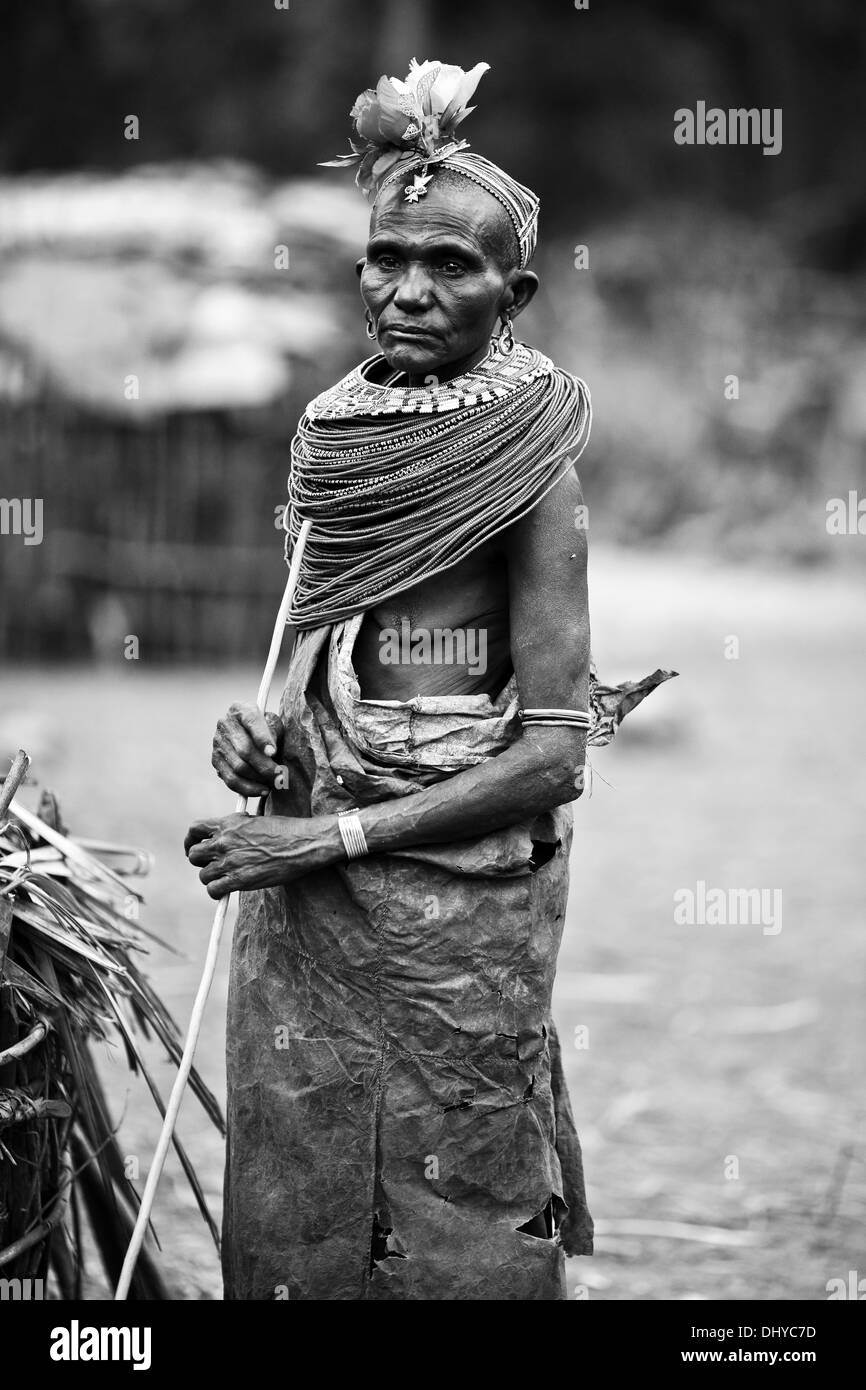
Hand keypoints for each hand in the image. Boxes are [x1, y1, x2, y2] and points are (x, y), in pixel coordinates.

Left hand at [184, 812, 337, 898]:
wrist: (302, 844)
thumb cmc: (285, 831)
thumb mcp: (255, 821)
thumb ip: (236, 827)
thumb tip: (226, 835)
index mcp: (228, 823)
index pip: (195, 829)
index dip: (190, 840)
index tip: (194, 847)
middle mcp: (224, 841)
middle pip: (194, 855)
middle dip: (201, 861)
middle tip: (212, 865)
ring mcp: (230, 861)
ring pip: (203, 874)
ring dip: (210, 878)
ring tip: (222, 879)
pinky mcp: (238, 879)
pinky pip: (213, 889)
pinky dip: (216, 892)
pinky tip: (224, 891)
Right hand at [211, 703, 284, 796]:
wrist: (249, 733)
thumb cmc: (266, 728)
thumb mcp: (273, 723)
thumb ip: (272, 733)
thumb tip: (270, 754)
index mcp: (241, 709)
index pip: (251, 721)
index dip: (262, 738)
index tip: (273, 752)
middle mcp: (225, 724)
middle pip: (245, 749)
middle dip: (265, 765)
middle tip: (280, 775)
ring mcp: (218, 742)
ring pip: (238, 767)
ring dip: (258, 779)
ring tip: (274, 783)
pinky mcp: (216, 760)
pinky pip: (231, 780)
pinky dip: (248, 788)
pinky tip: (263, 790)